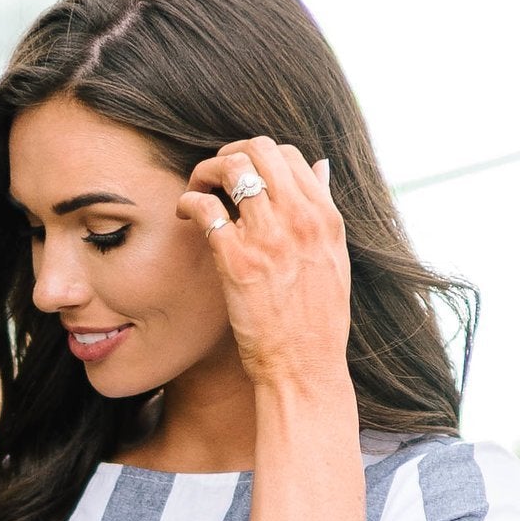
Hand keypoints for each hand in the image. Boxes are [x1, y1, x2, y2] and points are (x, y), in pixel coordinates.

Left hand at [180, 137, 351, 404]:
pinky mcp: (237, 261)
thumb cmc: (317, 322)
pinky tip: (184, 215)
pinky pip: (206, 208)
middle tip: (213, 175)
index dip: (257, 156)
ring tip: (197, 190)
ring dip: (205, 171)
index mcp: (325, 218)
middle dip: (228, 153)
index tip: (240, 174)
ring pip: (231, 168)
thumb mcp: (336, 260)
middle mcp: (300, 220)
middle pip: (259, 150)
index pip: (288, 156)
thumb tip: (321, 168)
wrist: (304, 370)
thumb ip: (324, 212)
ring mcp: (269, 238)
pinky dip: (189, 202)